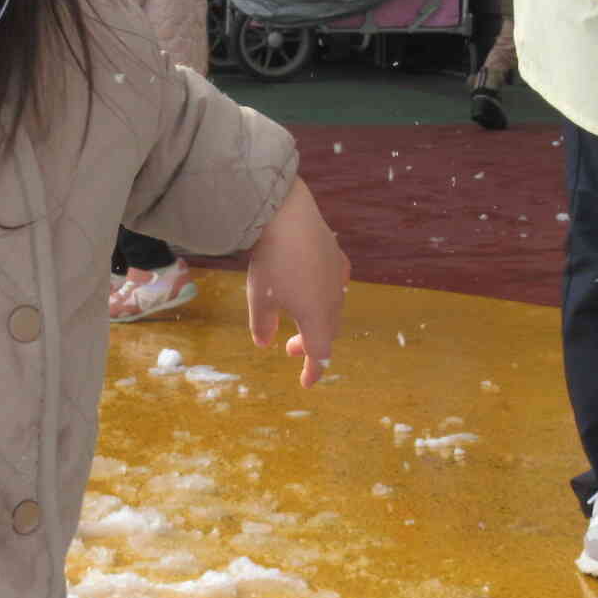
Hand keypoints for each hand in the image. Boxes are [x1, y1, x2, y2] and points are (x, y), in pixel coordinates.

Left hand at [245, 179, 348, 386]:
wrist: (288, 215)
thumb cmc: (272, 262)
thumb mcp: (259, 299)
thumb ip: (262, 326)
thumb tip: (264, 342)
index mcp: (317, 318)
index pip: (319, 354)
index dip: (313, 371)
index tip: (306, 383)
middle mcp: (334, 300)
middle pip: (327, 332)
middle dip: (310, 344)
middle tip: (289, 348)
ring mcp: (338, 277)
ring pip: (333, 308)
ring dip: (317, 320)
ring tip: (298, 317)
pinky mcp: (336, 256)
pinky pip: (335, 284)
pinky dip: (325, 295)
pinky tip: (315, 287)